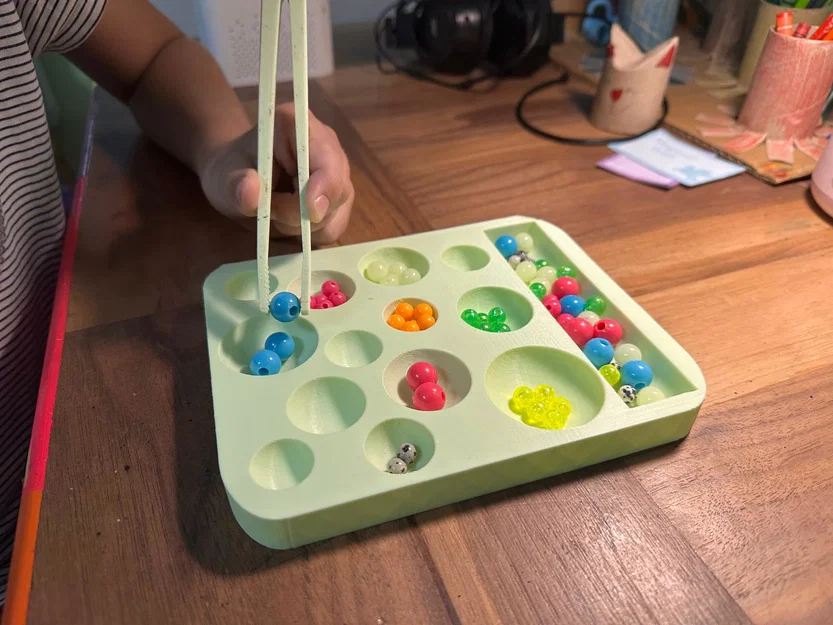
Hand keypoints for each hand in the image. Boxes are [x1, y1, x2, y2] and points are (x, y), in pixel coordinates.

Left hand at [199, 104, 353, 243]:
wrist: (237, 176)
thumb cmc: (230, 169)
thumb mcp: (222, 177)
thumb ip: (236, 185)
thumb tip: (251, 193)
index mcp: (299, 125)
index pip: (326, 158)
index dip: (325, 186)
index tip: (310, 211)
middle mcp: (327, 145)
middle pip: (336, 189)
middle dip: (301, 211)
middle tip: (270, 210)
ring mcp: (337, 172)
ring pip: (335, 212)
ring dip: (302, 224)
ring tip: (274, 211)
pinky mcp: (339, 198)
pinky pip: (334, 226)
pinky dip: (310, 233)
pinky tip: (288, 219)